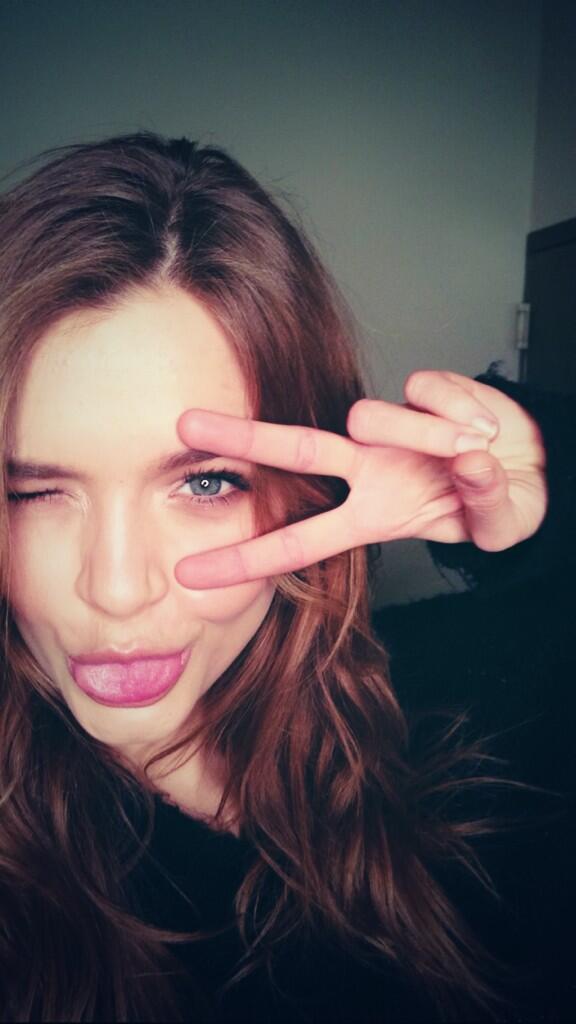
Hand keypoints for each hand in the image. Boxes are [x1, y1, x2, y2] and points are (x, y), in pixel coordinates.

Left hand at [174, 371, 546, 587]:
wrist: (530, 464)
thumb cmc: (493, 502)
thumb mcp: (491, 524)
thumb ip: (484, 506)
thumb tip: (473, 466)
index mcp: (372, 516)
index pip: (299, 543)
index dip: (244, 560)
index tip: (188, 573)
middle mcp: (369, 469)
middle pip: (296, 450)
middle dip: (240, 438)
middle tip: (185, 425)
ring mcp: (391, 428)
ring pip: (373, 417)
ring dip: (428, 436)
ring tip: (473, 448)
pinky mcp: (420, 390)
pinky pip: (427, 391)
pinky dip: (462, 410)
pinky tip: (481, 423)